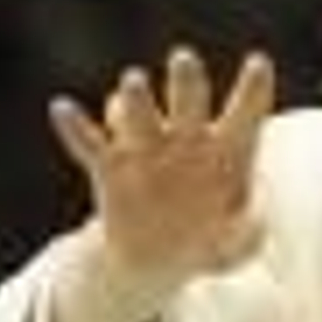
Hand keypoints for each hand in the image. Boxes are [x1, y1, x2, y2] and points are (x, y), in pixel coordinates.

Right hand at [48, 46, 274, 298]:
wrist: (154, 260)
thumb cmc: (208, 241)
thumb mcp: (233, 248)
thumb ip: (247, 235)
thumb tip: (256, 222)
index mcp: (227, 148)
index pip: (245, 113)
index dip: (252, 90)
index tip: (259, 64)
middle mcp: (186, 138)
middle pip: (187, 99)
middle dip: (185, 80)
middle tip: (183, 61)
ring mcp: (145, 148)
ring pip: (138, 113)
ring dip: (134, 100)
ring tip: (133, 84)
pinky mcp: (109, 167)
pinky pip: (89, 144)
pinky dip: (75, 128)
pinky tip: (63, 110)